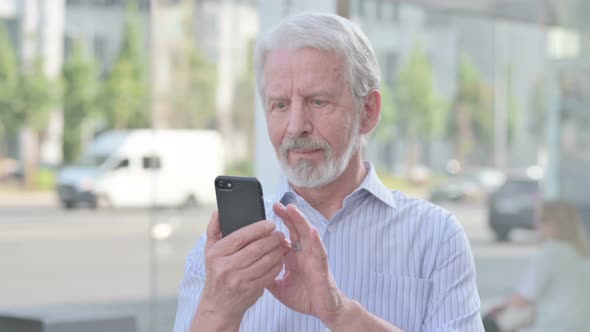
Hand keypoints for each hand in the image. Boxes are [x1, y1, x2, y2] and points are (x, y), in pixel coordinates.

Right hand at [192, 211, 289, 330]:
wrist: (219, 306)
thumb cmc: (216, 274)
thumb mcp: (210, 251)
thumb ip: (214, 229)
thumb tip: (218, 211)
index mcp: (217, 254)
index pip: (241, 236)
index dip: (259, 228)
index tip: (270, 224)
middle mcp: (227, 267)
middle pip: (256, 248)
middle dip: (272, 239)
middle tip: (280, 234)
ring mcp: (240, 280)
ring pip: (266, 261)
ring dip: (278, 251)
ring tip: (282, 245)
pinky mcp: (251, 290)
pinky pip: (270, 274)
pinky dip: (277, 265)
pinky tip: (279, 259)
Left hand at [267, 203, 348, 325]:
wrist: (323, 310)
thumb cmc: (305, 298)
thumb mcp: (280, 288)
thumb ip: (268, 277)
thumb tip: (251, 272)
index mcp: (294, 258)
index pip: (284, 237)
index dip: (275, 227)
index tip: (264, 217)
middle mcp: (304, 254)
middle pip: (295, 230)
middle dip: (287, 217)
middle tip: (277, 205)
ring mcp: (313, 258)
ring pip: (307, 235)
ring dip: (300, 221)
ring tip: (292, 210)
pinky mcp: (322, 266)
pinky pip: (319, 251)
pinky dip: (316, 240)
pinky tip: (312, 231)